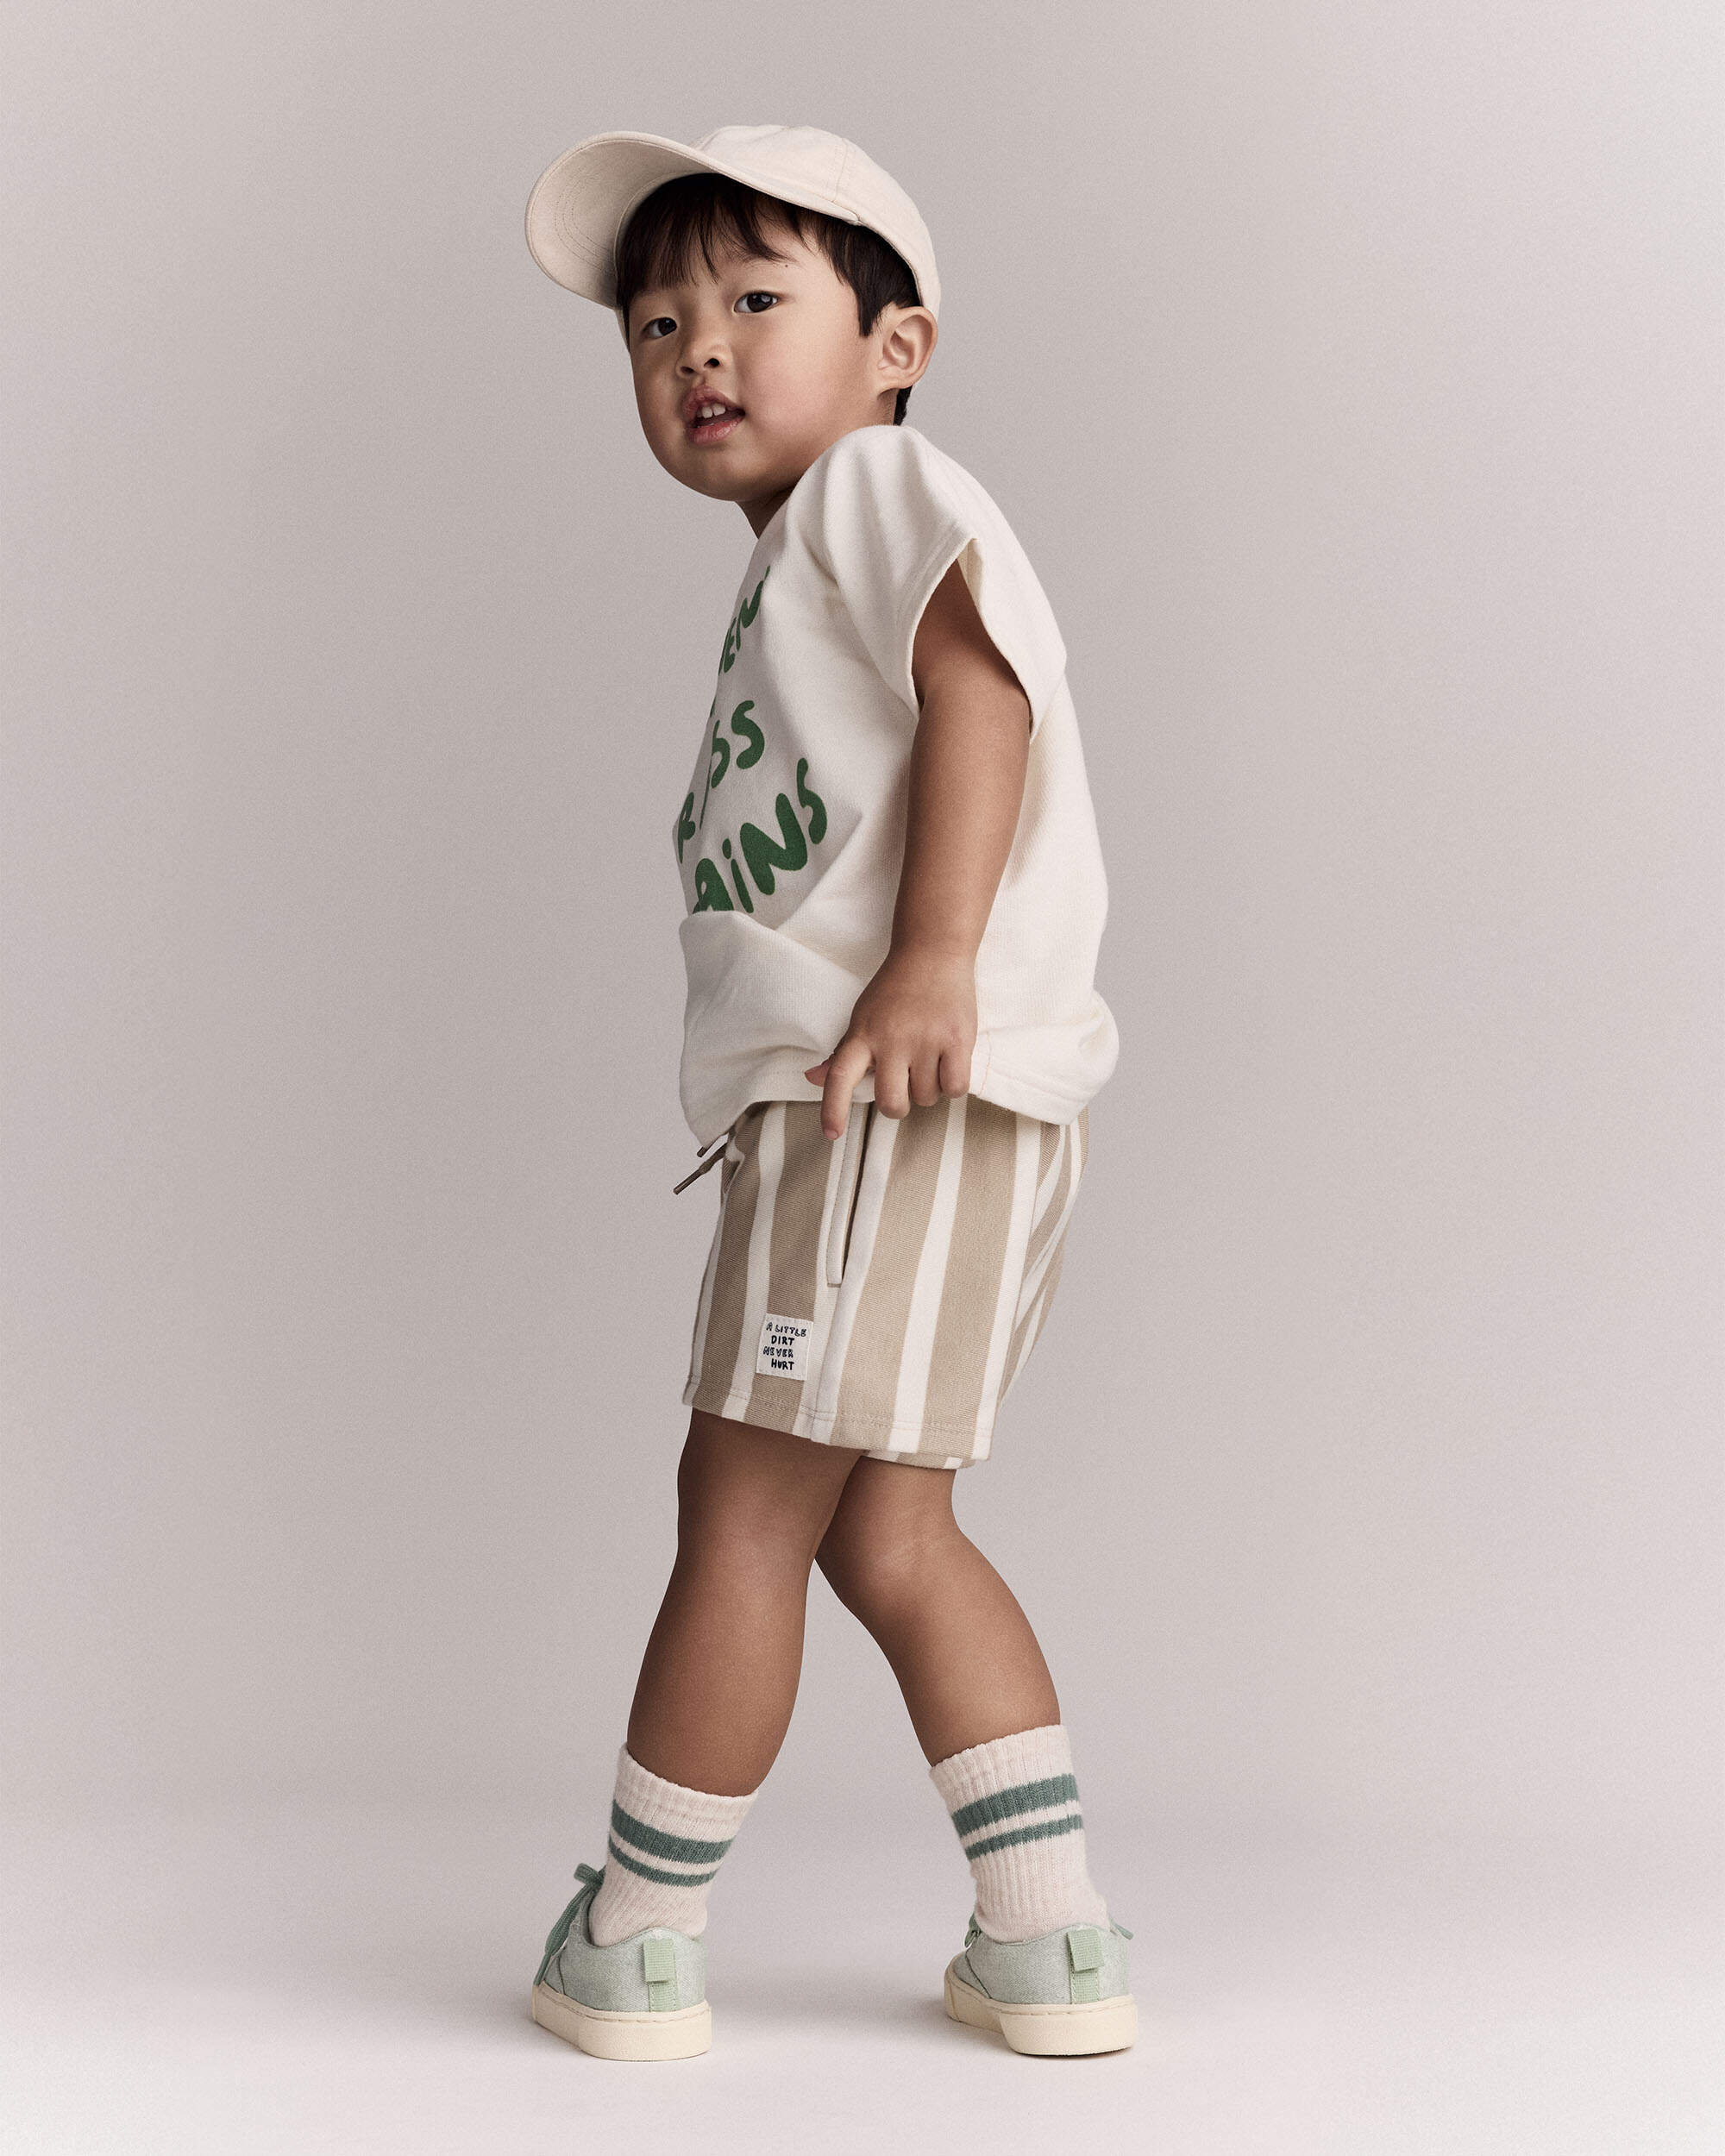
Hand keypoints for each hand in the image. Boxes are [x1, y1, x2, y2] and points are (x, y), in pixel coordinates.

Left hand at [803, 947, 975, 1139]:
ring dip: (930, 1089)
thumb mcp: (863, 1016)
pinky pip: (955, 1088)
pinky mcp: (957, 1039)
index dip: (832, 1109)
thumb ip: (843, 1052)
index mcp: (862, 1035)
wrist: (933, 951)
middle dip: (899, 1104)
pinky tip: (950, 1064)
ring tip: (931, 1059)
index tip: (831, 1135)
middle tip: (905, 1082)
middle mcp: (891, 1040)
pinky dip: (953, 1085)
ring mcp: (925, 1040)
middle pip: (891, 1103)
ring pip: (926, 1098)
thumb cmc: (896, 989)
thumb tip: (812, 1078)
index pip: (839, 1077)